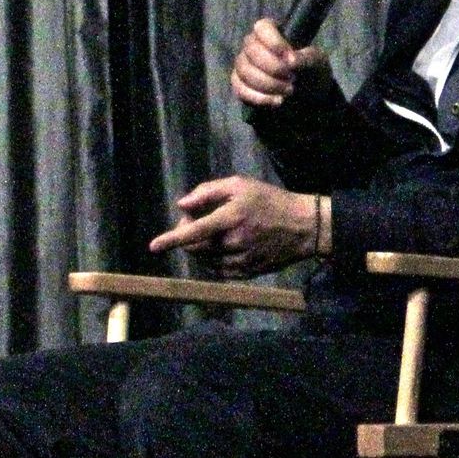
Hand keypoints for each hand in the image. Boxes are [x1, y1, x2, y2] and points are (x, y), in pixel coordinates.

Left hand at [148, 176, 320, 276]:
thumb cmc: (270, 200)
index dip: (171, 239)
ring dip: (200, 250)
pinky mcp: (250, 272)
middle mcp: (235, 242)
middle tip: (196, 222)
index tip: (153, 247)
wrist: (304, 226)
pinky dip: (212, 262)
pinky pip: (220, 271)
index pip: (194, 232)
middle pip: (196, 248)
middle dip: (188, 237)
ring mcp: (243, 260)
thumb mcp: (240, 185)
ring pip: (207, 261)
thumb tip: (182, 205)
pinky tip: (220, 249)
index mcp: (231, 218)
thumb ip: (208, 192)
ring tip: (213, 233)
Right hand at [232, 17, 331, 108]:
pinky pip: (240, 89)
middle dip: (273, 67)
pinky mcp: (239, 83)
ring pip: (245, 71)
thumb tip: (291, 61)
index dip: (273, 41)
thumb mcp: (317, 62)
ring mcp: (244, 64)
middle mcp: (253, 45)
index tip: (289, 57)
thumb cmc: (312, 71)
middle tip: (292, 78)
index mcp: (272, 32)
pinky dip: (259, 97)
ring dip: (268, 84)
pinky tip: (277, 101)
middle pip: (251, 51)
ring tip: (289, 91)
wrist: (308, 95)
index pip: (262, 27)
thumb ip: (307, 58)